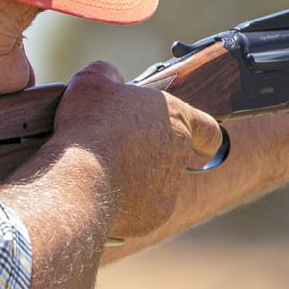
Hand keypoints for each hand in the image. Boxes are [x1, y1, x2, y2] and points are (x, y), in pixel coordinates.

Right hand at [51, 61, 223, 237]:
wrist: (79, 180)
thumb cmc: (90, 127)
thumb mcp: (91, 82)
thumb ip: (107, 73)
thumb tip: (111, 78)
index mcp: (175, 118)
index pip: (209, 128)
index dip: (204, 133)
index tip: (200, 140)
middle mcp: (179, 154)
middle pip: (178, 155)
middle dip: (155, 153)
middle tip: (124, 149)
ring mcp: (170, 188)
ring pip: (160, 182)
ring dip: (140, 177)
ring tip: (105, 172)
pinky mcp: (154, 215)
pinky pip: (144, 207)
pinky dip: (128, 202)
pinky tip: (103, 192)